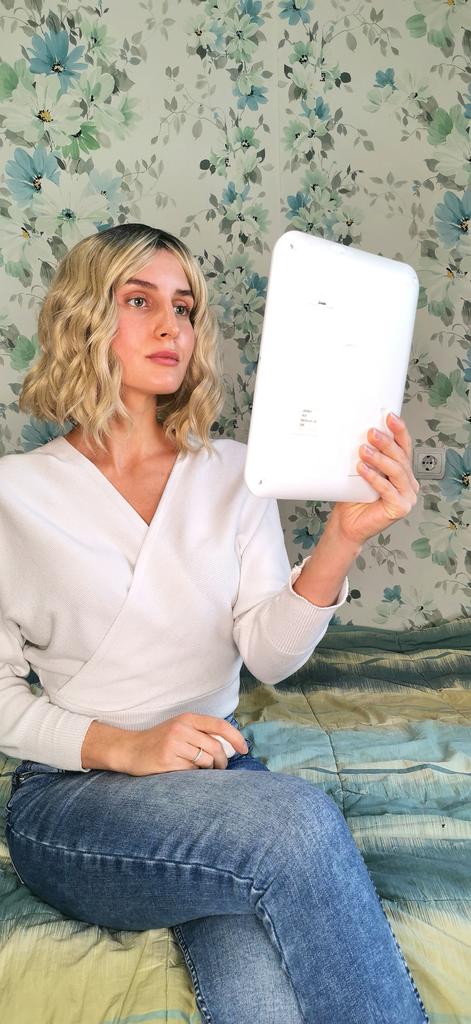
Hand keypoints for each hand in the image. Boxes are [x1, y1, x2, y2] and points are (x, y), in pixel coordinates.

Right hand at [119, 713, 248, 775]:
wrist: (130, 749)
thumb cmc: (159, 741)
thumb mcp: (179, 728)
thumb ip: (200, 732)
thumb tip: (230, 746)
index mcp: (187, 718)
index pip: (219, 725)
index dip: (236, 737)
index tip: (245, 749)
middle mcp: (181, 729)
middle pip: (215, 747)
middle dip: (223, 761)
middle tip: (221, 768)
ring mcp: (173, 744)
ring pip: (205, 761)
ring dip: (208, 770)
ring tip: (201, 771)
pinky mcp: (167, 761)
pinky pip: (191, 772)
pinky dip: (193, 775)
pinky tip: (185, 773)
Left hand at [330, 413, 419, 546]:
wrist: (347, 524)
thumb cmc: (355, 498)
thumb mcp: (363, 471)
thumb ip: (368, 455)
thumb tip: (361, 431)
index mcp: (403, 471)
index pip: (404, 446)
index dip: (399, 431)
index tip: (389, 416)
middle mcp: (409, 482)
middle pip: (401, 457)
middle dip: (386, 443)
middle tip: (371, 432)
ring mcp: (408, 496)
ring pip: (396, 471)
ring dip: (379, 458)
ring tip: (363, 450)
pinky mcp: (401, 508)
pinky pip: (388, 489)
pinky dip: (374, 477)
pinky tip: (362, 469)